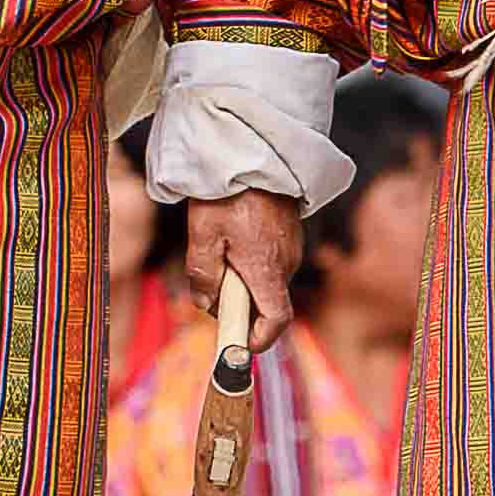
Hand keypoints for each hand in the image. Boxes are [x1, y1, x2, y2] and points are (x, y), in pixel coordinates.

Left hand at [196, 184, 306, 329]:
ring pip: (266, 282)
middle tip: (211, 284)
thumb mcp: (203, 233)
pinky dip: (252, 264)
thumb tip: (206, 303)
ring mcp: (291, 249)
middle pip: (265, 303)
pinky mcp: (290, 237)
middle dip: (238, 305)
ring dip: (243, 281)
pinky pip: (271, 263)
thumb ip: (203, 274)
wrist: (257, 153)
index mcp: (266, 269)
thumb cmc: (229, 192)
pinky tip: (233, 239)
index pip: (276, 320)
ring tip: (219, 250)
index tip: (238, 342)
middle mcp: (286, 263)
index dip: (258, 339)